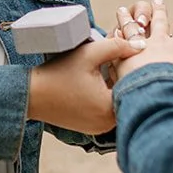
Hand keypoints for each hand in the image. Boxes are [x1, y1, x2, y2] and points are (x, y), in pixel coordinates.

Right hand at [28, 36, 143, 133]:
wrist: (31, 95)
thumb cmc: (58, 73)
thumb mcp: (88, 54)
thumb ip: (117, 46)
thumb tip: (142, 44)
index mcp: (109, 108)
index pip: (134, 86)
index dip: (130, 69)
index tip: (118, 58)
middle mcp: (107, 124)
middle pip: (126, 96)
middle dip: (122, 78)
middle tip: (109, 63)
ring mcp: (99, 128)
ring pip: (116, 104)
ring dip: (114, 89)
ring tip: (101, 73)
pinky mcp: (91, 128)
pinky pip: (106, 111)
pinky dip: (104, 98)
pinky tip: (93, 85)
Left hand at [113, 0, 172, 96]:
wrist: (161, 90)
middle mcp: (159, 42)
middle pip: (159, 22)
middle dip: (158, 12)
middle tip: (156, 1)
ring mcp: (141, 45)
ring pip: (133, 26)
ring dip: (128, 17)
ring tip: (123, 9)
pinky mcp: (124, 54)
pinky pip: (118, 41)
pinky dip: (115, 36)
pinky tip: (112, 30)